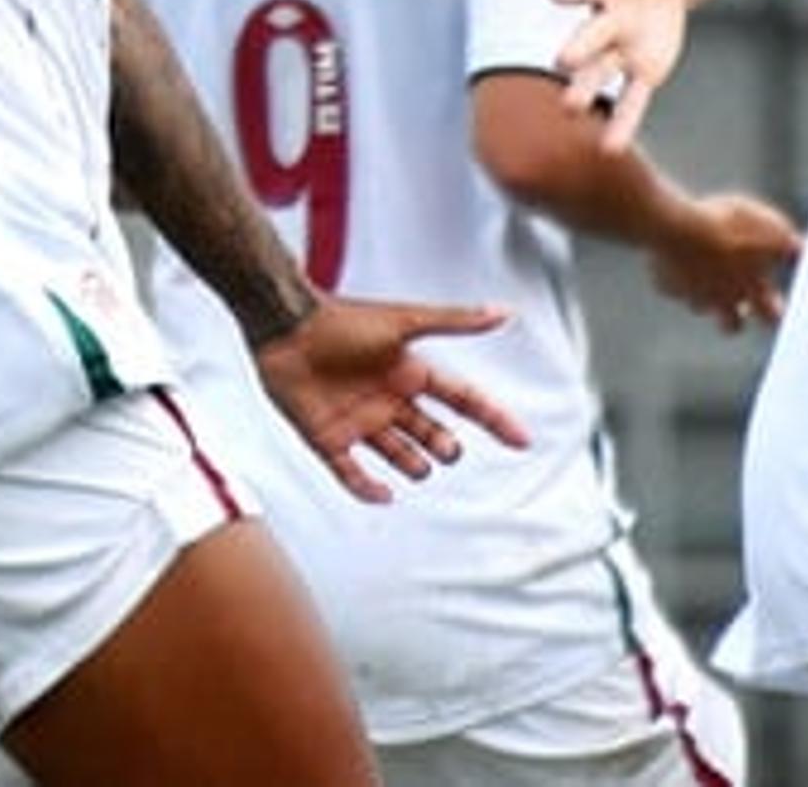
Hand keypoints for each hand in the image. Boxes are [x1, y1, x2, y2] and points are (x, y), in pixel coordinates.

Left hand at [251, 297, 529, 503]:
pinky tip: (384, 496)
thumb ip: (454, 321)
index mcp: (411, 373)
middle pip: (432, 432)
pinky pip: (351, 474)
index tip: (522, 439)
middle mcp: (389, 400)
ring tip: (422, 468)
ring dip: (414, 466)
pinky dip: (368, 488)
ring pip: (398, 454)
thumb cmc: (343, 320)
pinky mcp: (328, 438)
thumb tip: (504, 312)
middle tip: (449, 449)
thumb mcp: (405, 321)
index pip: (463, 401)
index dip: (493, 419)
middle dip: (446, 445)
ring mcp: (360, 421)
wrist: (286, 326)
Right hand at [542, 0, 687, 154]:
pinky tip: (610, 150)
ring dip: (588, 91)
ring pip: (602, 73)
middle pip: (590, 37)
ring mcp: (622, 49)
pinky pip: (632, 100)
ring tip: (572, 110)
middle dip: (578, 50)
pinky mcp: (644, 70)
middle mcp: (606, 20)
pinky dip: (622, 123)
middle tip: (561, 63)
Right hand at [650, 192, 801, 334]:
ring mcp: (691, 295)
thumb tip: (803, 251)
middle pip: (731, 327)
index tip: (775, 308)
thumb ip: (788, 244)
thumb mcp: (769, 226)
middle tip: (739, 308)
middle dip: (735, 319)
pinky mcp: (665, 284)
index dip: (773, 312)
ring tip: (705, 277)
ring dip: (704, 296)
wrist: (676, 228)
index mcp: (751, 289)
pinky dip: (674, 276)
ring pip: (699, 306)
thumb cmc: (727, 226)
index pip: (770, 317)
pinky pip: (670, 284)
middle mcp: (721, 300)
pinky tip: (674, 260)